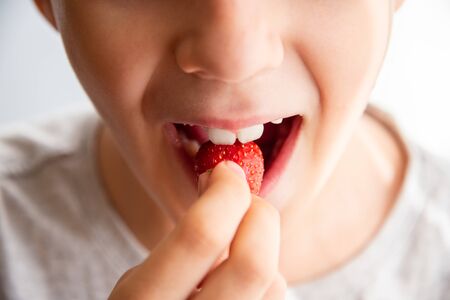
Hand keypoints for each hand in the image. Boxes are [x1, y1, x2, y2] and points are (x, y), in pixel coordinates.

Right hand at [108, 161, 285, 299]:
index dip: (224, 192)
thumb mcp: (142, 281)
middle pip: (253, 263)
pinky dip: (267, 281)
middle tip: (245, 201)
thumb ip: (183, 246)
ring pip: (274, 284)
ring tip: (230, 258)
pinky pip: (276, 298)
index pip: (201, 235)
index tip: (225, 172)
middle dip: (258, 214)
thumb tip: (231, 188)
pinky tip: (239, 287)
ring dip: (261, 254)